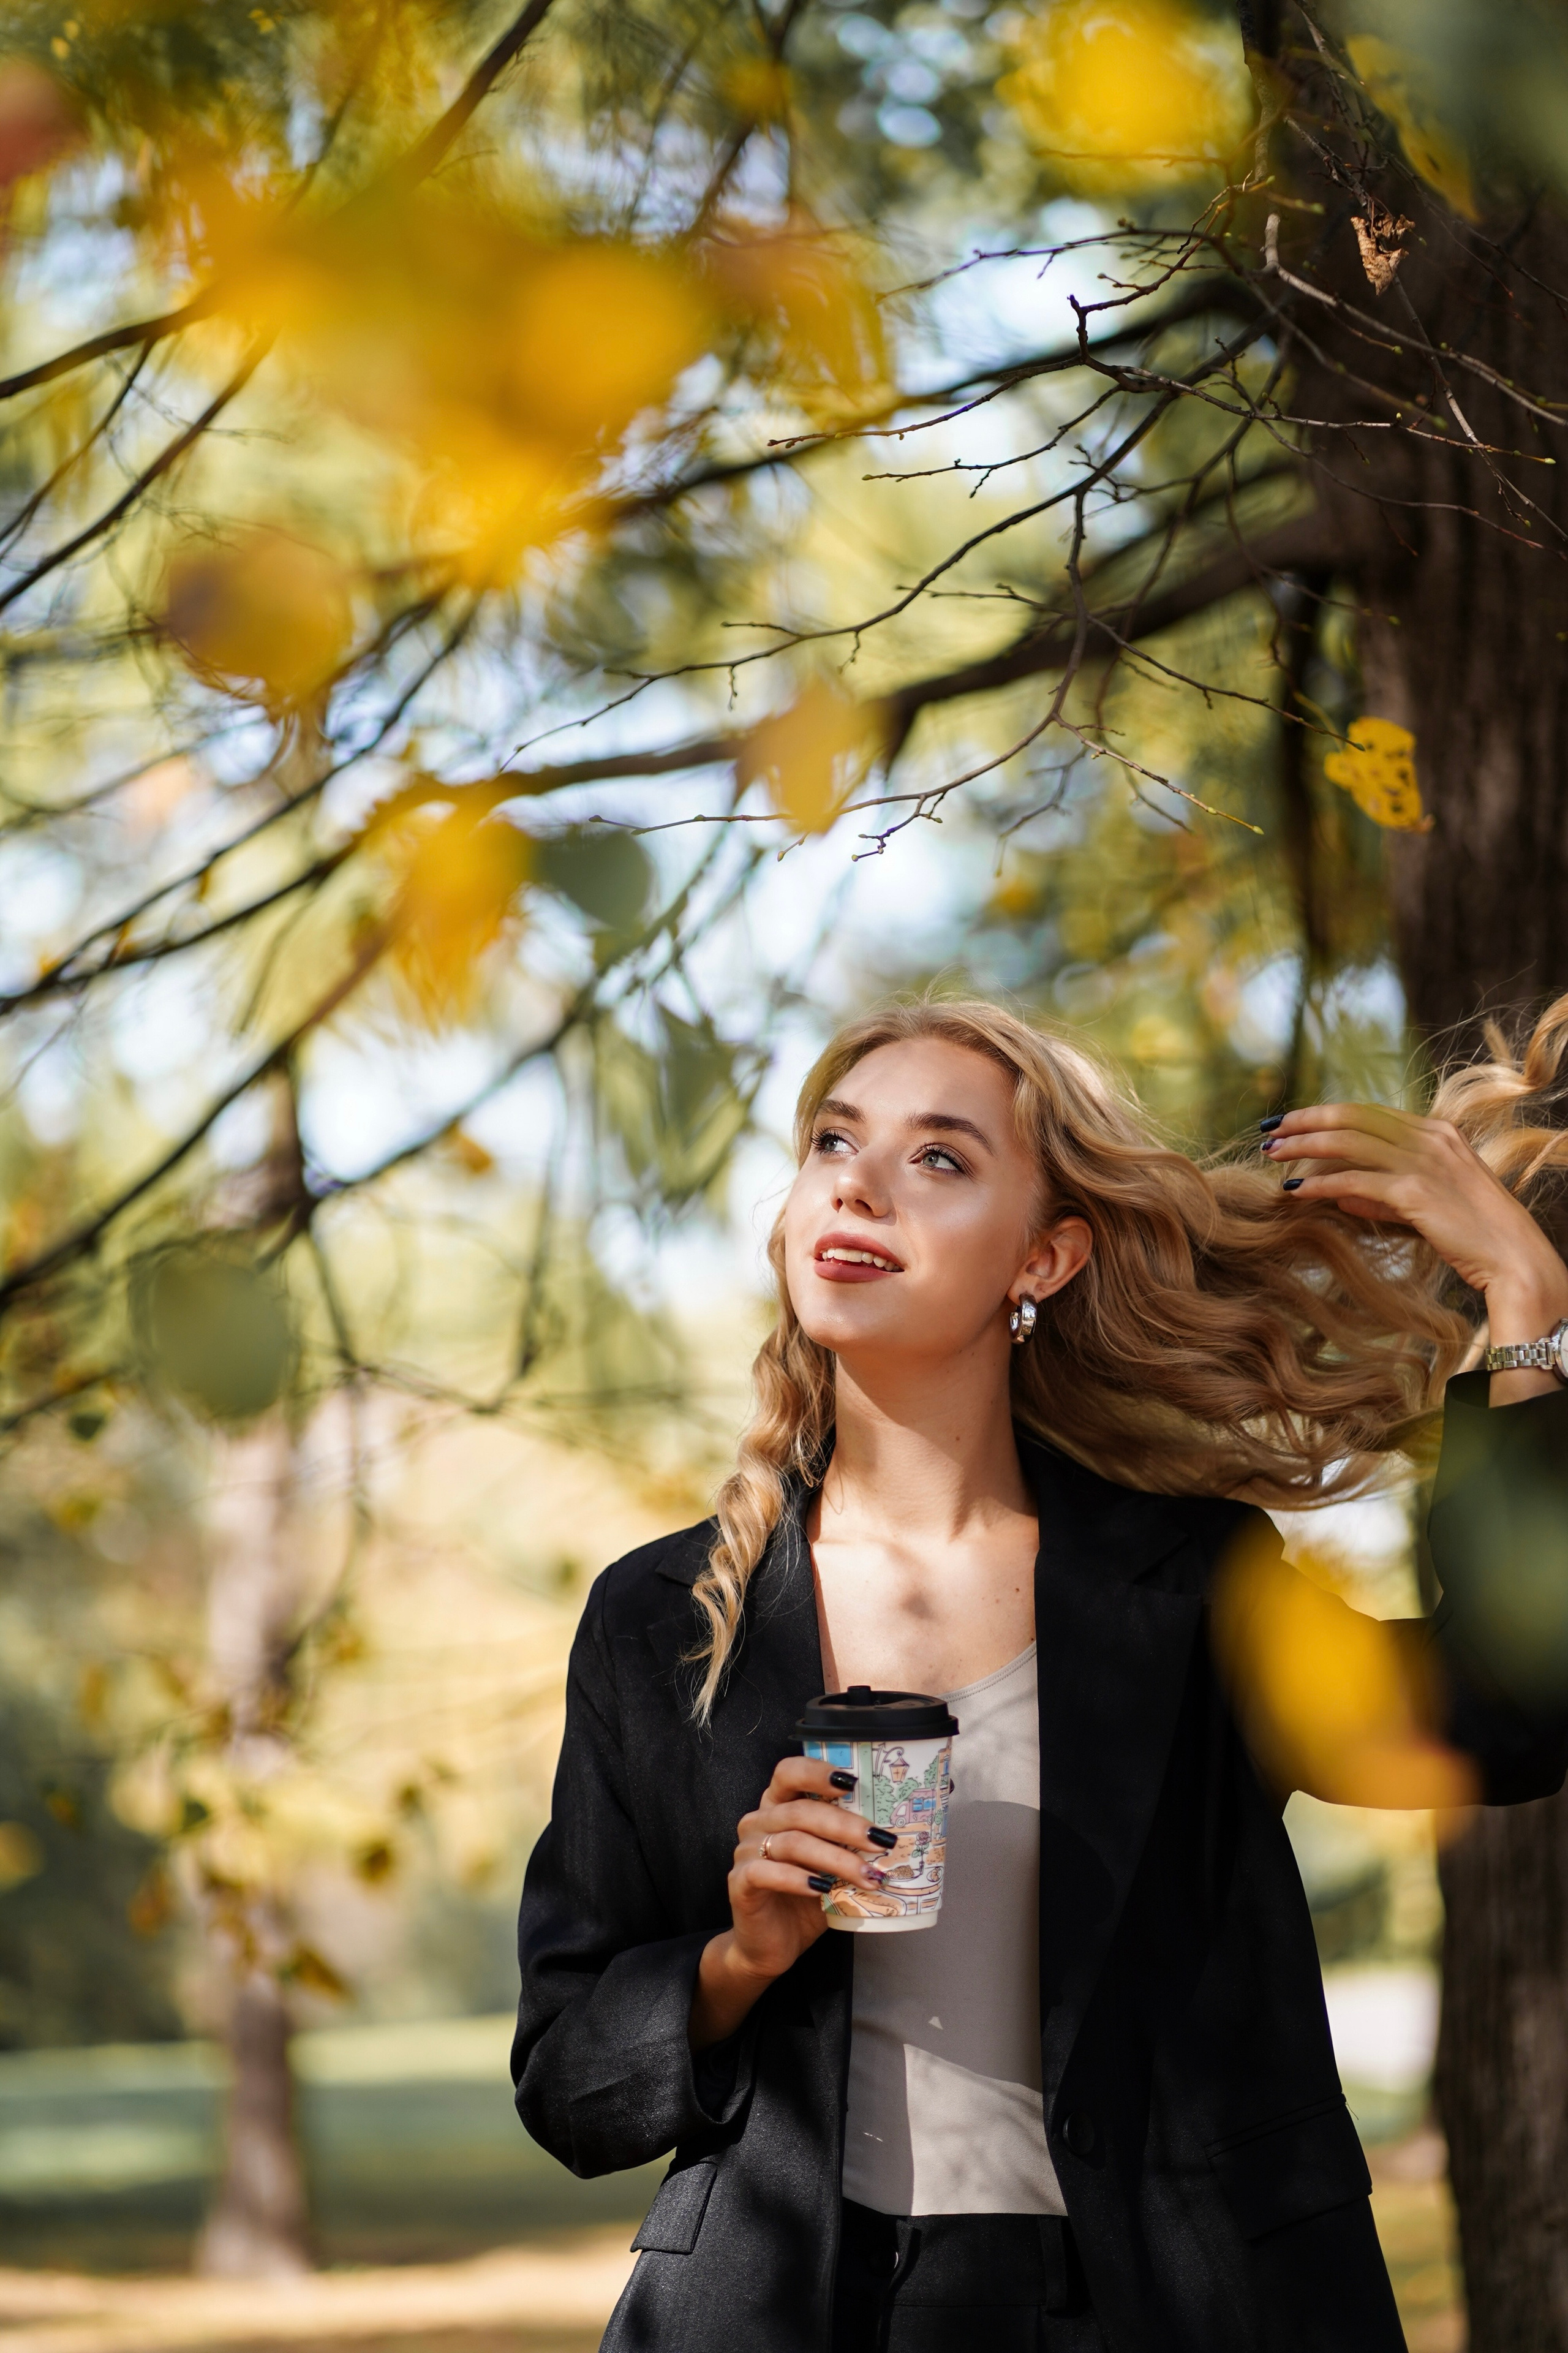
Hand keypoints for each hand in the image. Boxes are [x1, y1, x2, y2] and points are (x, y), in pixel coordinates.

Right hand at [688, 1756, 891, 2049]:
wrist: (770, 1945)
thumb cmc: (805, 1898)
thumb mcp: (831, 1865)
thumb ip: (849, 1845)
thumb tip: (899, 1834)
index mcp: (778, 1807)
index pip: (789, 1772)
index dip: (818, 1772)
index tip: (853, 1783)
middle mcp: (758, 1822)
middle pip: (800, 1810)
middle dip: (846, 1824)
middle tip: (882, 1841)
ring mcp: (746, 1852)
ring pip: (792, 1842)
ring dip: (836, 1858)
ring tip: (868, 1876)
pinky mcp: (740, 1883)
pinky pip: (767, 1872)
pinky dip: (799, 1879)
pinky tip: (823, 1889)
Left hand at [1264, 1103, 1567, 1400]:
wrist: (1514, 1259)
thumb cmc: (1474, 1235)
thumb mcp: (1427, 1205)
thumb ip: (1385, 1195)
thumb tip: (1342, 1193)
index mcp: (1436, 1132)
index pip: (1368, 1111)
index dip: (1324, 1113)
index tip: (1290, 1120)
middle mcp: (1430, 1138)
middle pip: (1352, 1118)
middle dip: (1305, 1121)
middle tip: (1268, 1130)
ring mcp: (1424, 1163)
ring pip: (1348, 1143)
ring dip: (1303, 1147)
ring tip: (1271, 1154)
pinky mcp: (1416, 1193)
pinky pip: (1355, 1182)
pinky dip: (1320, 1184)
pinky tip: (1294, 1192)